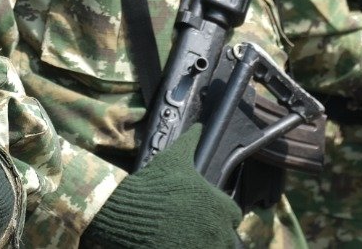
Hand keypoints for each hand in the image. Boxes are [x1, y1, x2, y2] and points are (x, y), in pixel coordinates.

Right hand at [82, 126, 241, 248]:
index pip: (233, 214)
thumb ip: (191, 141)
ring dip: (207, 242)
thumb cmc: (154, 183)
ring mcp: (205, 246)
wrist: (128, 210)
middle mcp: (217, 228)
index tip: (207, 213)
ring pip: (216, 247)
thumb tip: (199, 125)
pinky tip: (178, 242)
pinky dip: (192, 248)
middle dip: (215, 232)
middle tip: (195, 228)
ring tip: (188, 237)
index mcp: (218, 204)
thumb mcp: (174, 158)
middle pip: (227, 236)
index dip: (221, 213)